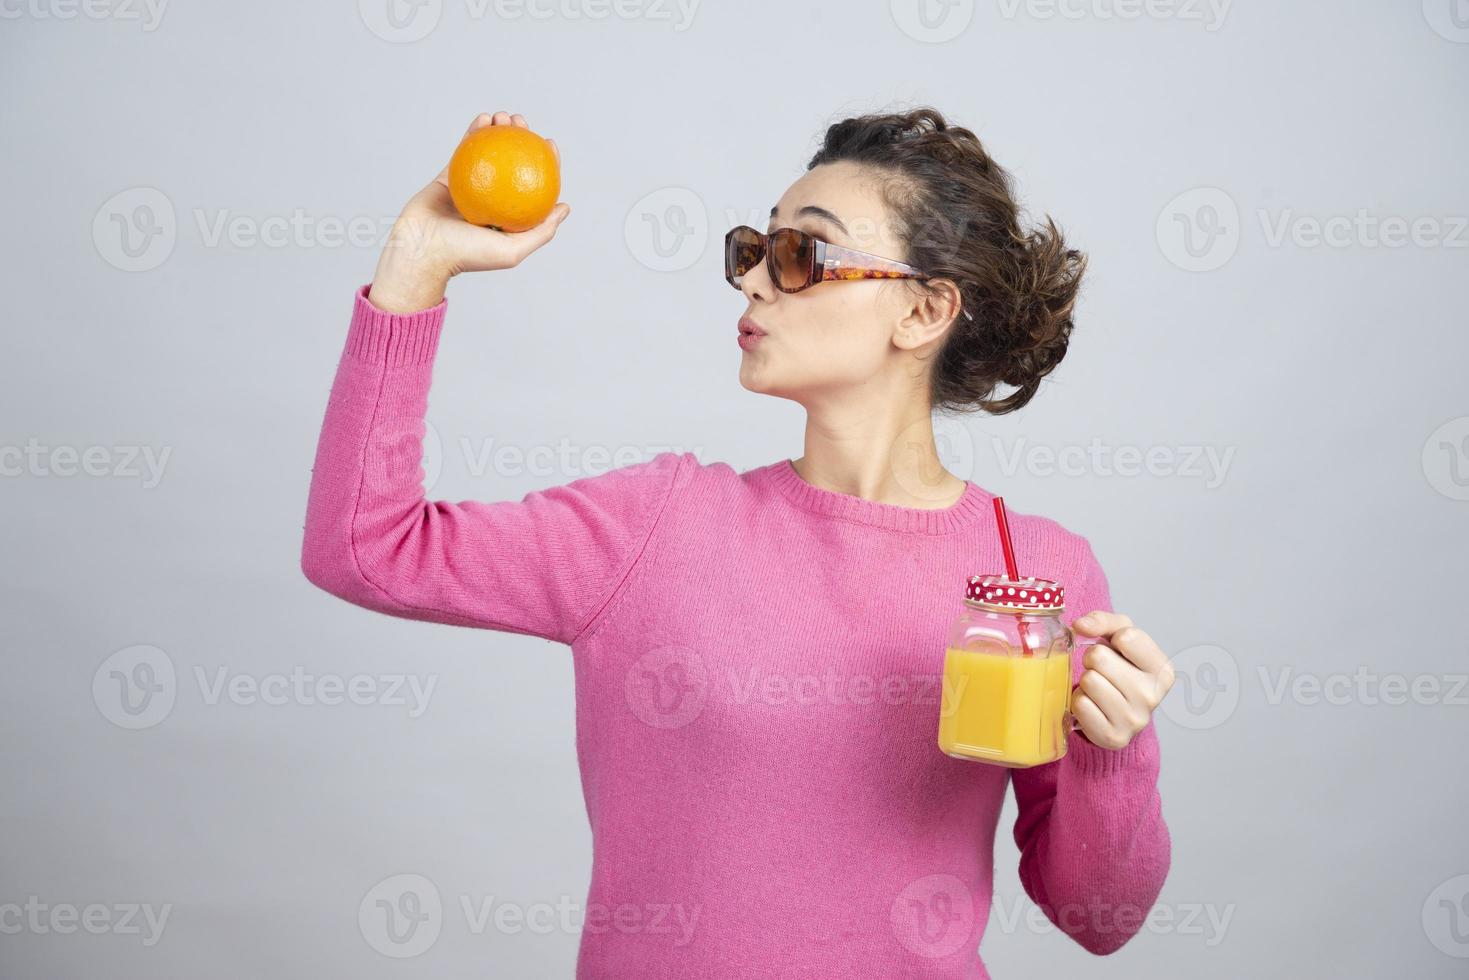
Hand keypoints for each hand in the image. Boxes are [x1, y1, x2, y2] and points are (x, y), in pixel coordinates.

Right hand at [368, 110, 570, 312]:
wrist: (422, 250)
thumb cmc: (466, 255)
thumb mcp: (512, 250)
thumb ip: (541, 232)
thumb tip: (564, 207)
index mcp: (508, 216)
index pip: (533, 184)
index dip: (546, 162)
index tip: (549, 142)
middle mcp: (492, 200)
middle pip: (512, 162)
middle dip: (520, 137)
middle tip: (522, 122)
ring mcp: (470, 187)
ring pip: (488, 152)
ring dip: (498, 130)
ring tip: (503, 116)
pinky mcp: (449, 177)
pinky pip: (463, 150)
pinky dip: (474, 133)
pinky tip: (483, 118)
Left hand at [1068, 612, 1174, 750]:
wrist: (1116, 712)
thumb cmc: (1119, 668)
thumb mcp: (1118, 636)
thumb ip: (1101, 621)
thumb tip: (1080, 626)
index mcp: (1163, 670)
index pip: (1127, 637)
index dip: (1113, 640)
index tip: (1117, 651)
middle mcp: (1153, 696)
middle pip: (1099, 657)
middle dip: (1093, 660)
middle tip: (1102, 671)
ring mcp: (1135, 719)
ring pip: (1088, 681)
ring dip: (1085, 682)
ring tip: (1098, 689)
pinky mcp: (1113, 736)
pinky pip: (1080, 705)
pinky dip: (1079, 702)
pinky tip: (1093, 706)